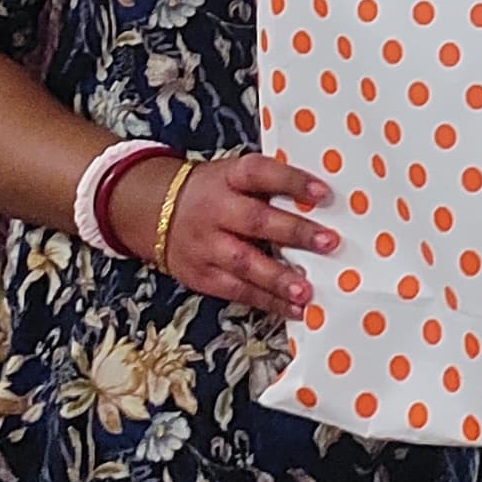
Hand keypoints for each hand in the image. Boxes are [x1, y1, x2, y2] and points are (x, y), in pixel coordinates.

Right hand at [110, 148, 340, 321]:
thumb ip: (268, 185)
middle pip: (255, 220)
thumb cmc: (211, 191)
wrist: (153, 211)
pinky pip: (237, 291)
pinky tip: (292, 309)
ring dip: (278, 279)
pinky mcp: (202, 276)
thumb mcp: (232, 176)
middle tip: (328, 243)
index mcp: (228, 177)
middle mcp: (216, 210)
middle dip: (294, 233)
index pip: (260, 173)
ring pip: (244, 263)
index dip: (291, 181)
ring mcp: (206, 245)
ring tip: (307, 291)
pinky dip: (267, 302)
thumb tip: (321, 199)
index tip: (324, 192)